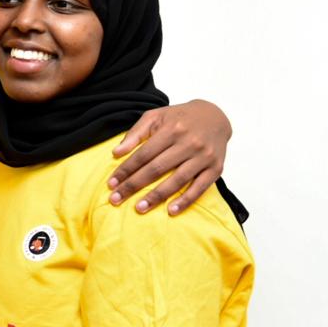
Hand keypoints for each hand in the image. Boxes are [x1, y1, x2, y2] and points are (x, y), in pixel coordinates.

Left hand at [107, 100, 230, 215]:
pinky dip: (185, 200)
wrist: (215, 116)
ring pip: (177, 180)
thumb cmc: (179, 118)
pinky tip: (171, 210)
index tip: (111, 183)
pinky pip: (200, 188)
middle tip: (116, 199)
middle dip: (134, 185)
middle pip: (157, 168)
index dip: (126, 170)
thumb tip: (116, 153)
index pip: (143, 154)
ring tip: (139, 208)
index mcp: (171, 130)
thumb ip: (135, 134)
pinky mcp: (216, 168)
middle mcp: (188, 143)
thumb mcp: (155, 117)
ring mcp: (203, 157)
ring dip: (157, 196)